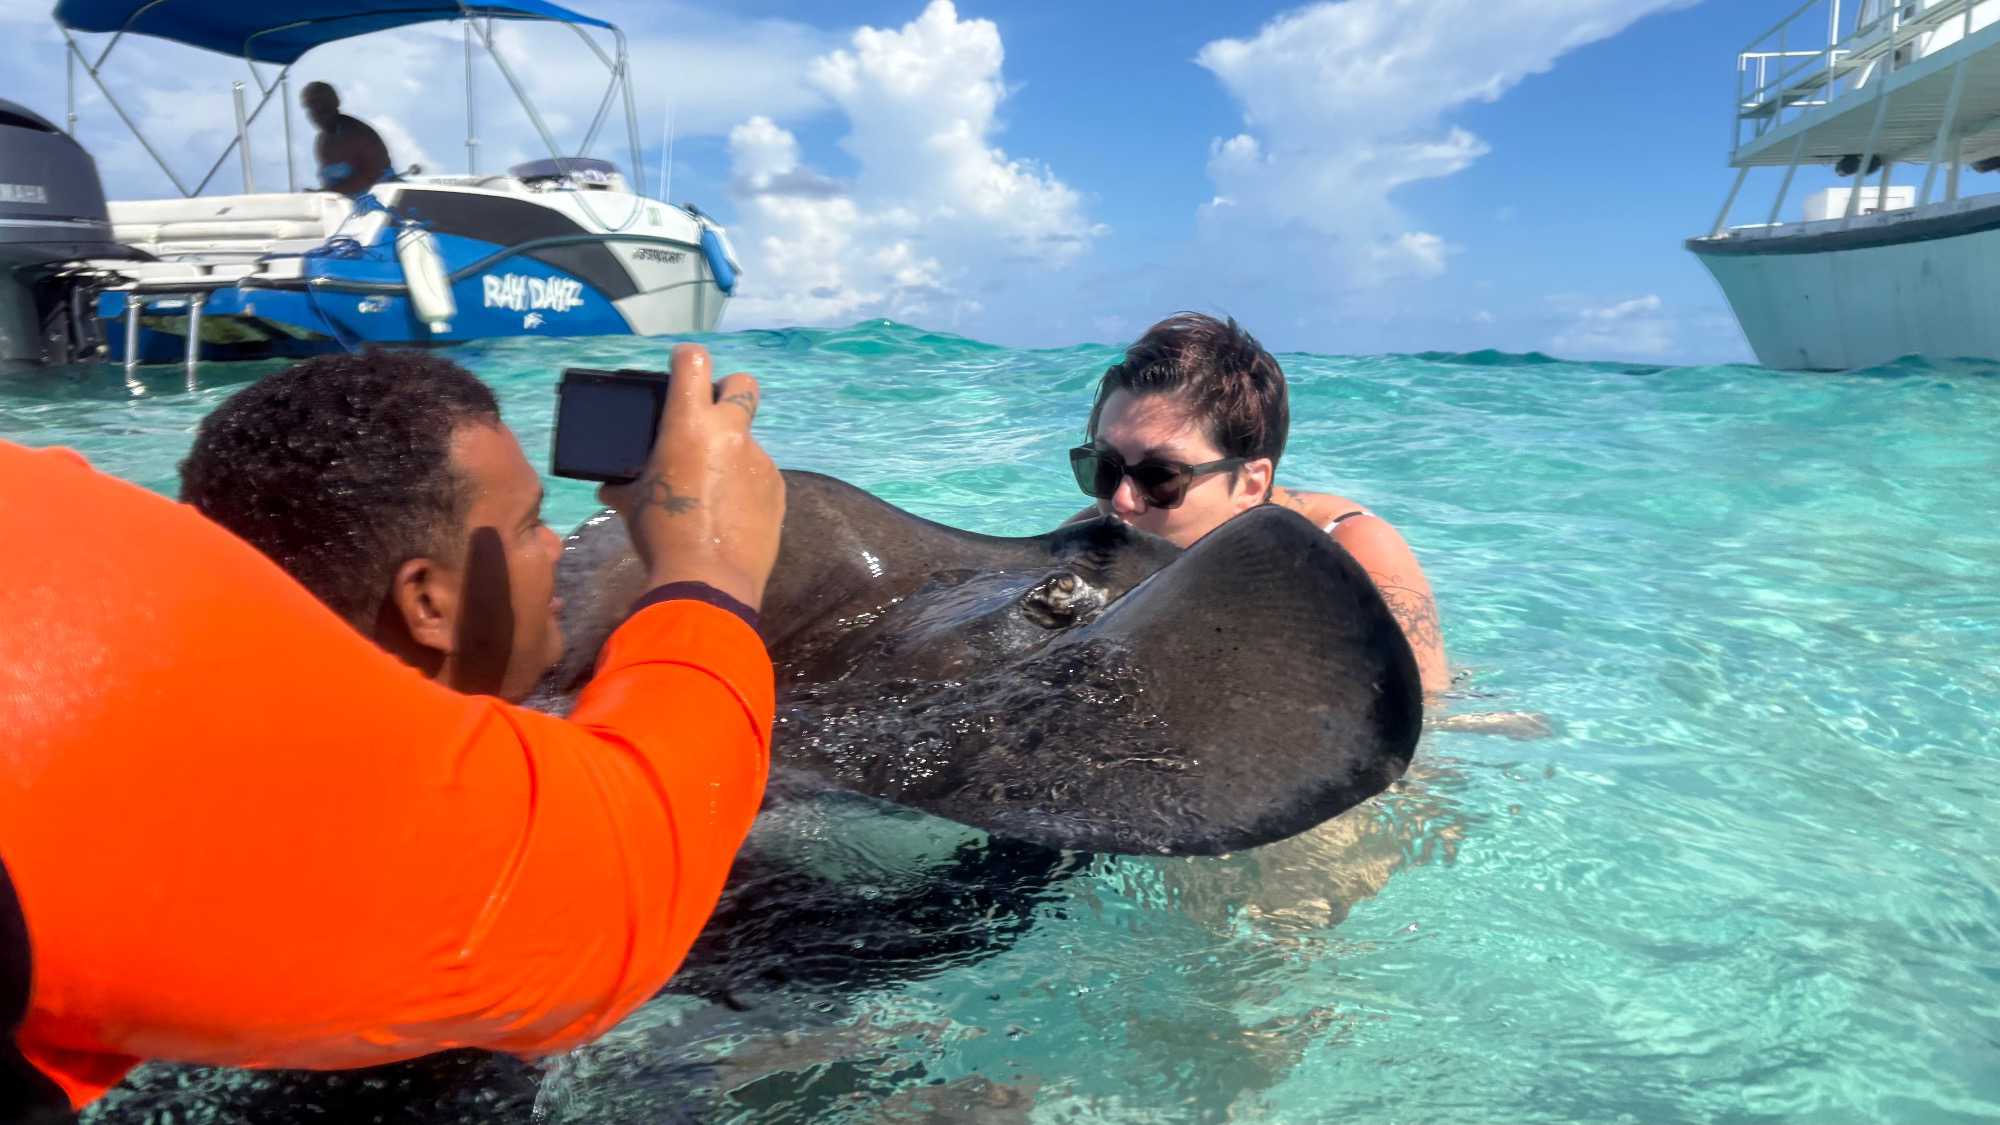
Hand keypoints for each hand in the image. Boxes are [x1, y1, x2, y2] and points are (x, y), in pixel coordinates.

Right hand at [599, 344, 784, 608]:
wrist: (708, 580)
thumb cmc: (661, 534)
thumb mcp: (633, 503)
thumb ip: (624, 485)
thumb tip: (611, 489)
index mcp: (690, 424)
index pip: (694, 361)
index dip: (687, 359)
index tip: (681, 369)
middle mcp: (731, 433)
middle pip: (743, 384)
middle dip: (729, 391)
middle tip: (710, 418)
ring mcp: (760, 460)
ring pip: (748, 440)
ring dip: (732, 454)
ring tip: (713, 491)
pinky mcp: (778, 489)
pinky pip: (759, 475)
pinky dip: (745, 486)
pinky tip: (730, 514)